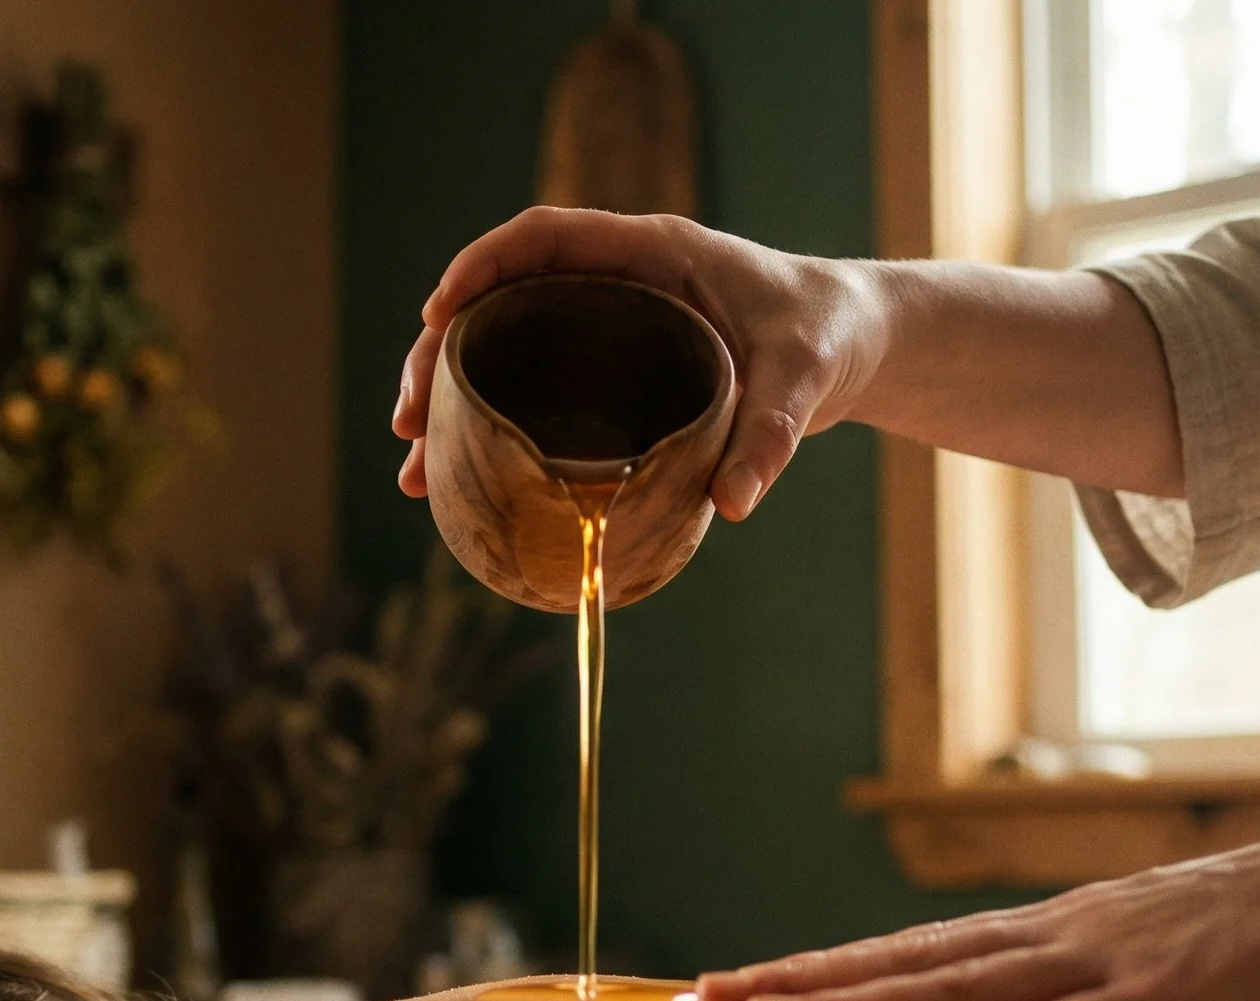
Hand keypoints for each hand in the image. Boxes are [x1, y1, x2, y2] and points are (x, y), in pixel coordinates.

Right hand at [391, 206, 888, 521]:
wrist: (853, 347)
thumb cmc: (827, 338)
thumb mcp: (805, 381)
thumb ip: (772, 436)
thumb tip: (731, 505)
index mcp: (652, 253)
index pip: (544, 237)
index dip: (482, 266)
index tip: (437, 311)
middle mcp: (617, 283)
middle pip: (502, 300)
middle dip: (441, 354)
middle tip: (407, 422)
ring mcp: (608, 328)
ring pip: (507, 351)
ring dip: (453, 403)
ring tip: (414, 471)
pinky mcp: (612, 372)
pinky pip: (536, 390)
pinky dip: (495, 430)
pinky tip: (462, 483)